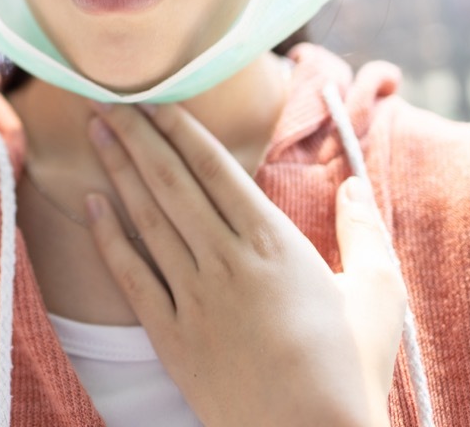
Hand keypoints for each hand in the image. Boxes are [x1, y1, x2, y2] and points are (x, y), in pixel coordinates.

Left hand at [85, 103, 404, 426]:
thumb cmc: (351, 370)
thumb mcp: (378, 294)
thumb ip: (365, 231)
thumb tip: (358, 181)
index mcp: (275, 244)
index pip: (216, 170)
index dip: (181, 131)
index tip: (154, 100)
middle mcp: (227, 261)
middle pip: (172, 184)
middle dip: (138, 137)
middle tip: (108, 99)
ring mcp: (195, 297)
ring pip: (148, 220)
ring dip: (118, 172)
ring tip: (96, 134)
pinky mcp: (171, 335)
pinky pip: (131, 277)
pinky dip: (108, 238)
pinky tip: (91, 205)